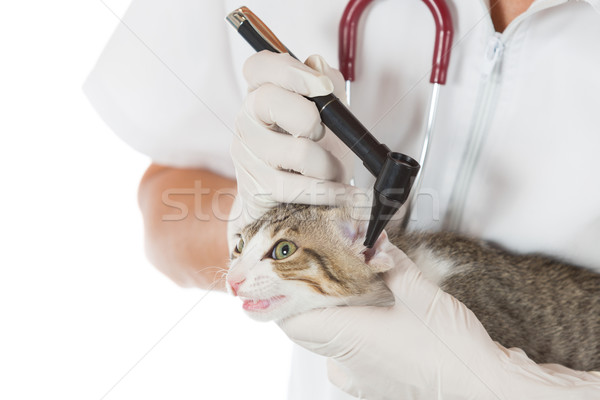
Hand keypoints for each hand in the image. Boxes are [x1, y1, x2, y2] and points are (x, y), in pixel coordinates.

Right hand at [228, 52, 358, 248]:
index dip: (290, 71)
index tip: (322, 86)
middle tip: (323, 135)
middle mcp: (246, 119)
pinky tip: (346, 194)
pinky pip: (301, 188)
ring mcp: (246, 154)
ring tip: (333, 170)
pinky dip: (332, 192)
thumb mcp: (328, 114)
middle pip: (269, 100)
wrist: (292, 202)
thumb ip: (328, 85)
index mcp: (261, 93)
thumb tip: (318, 65)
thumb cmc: (313, 151)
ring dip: (329, 165)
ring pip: (297, 152)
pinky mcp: (257, 188)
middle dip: (310, 119)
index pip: (259, 66)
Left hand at [279, 236, 599, 398]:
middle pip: (307, 331)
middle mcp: (348, 364)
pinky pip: (349, 362)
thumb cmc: (455, 353)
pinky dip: (353, 339)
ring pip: (328, 346)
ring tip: (353, 297)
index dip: (286, 297)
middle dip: (312, 303)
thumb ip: (393, 265)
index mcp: (348, 338)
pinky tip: (377, 324)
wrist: (486, 390)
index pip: (292, 320)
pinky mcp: (378, 388)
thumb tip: (376, 243)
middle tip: (325, 278)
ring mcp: (362, 381)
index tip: (290, 277)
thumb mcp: (422, 295)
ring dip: (334, 320)